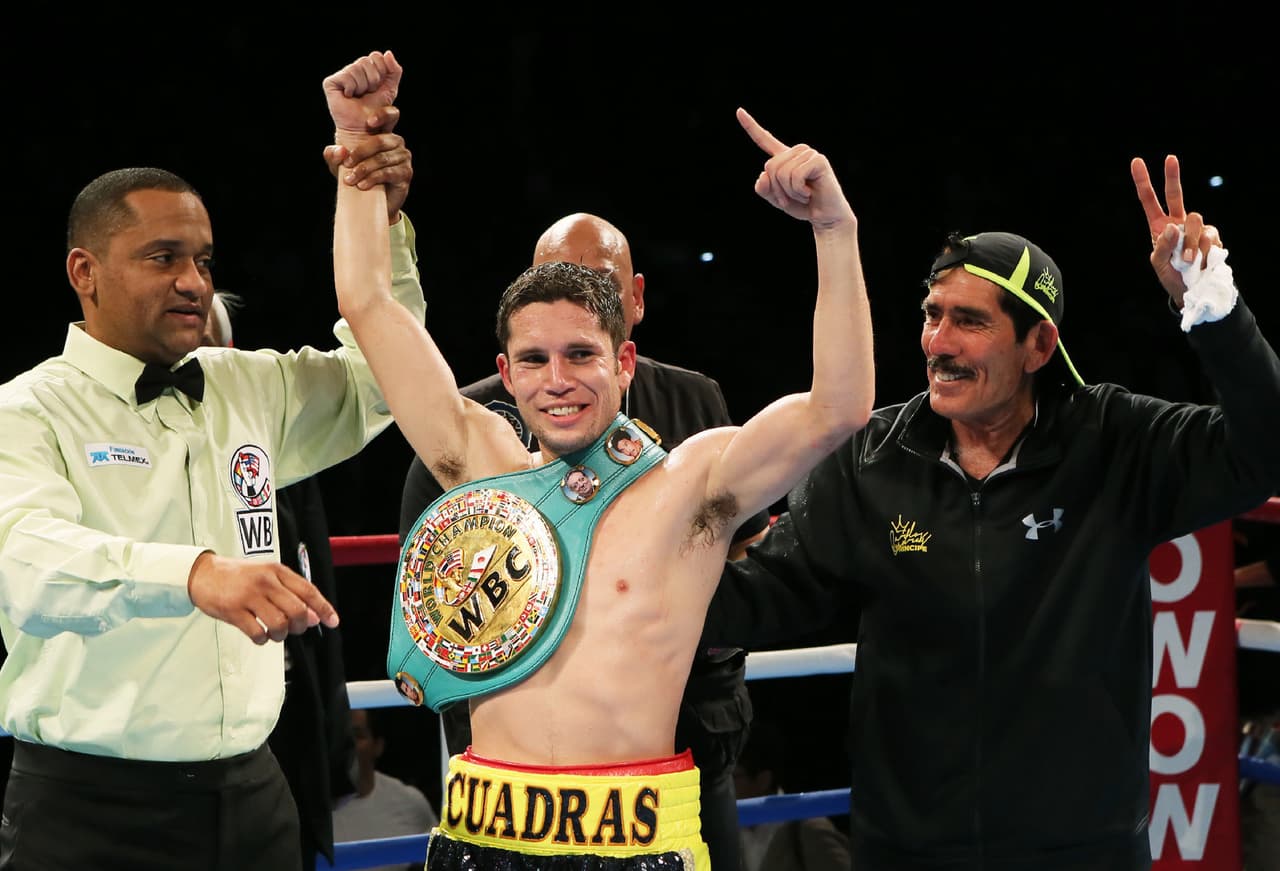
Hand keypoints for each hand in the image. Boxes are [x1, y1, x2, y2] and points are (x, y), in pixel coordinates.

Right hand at [187, 552, 338, 644]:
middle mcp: (266, 581)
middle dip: (301, 626)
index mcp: (277, 571)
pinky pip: (257, 633)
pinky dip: (262, 639)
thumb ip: (290, 593)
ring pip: (279, 624)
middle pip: (297, 610)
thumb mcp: (267, 575)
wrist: (202, 573)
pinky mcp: (233, 610)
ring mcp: (249, 596)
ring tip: (274, 633)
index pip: (309, 590)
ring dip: (281, 635)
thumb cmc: (237, 576)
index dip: (324, 608)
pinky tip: (260, 635)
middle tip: (294, 629)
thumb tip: (313, 616)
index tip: (333, 621)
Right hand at [323, 49, 401, 133]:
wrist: (363, 128)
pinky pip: (346, 76)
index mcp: (366, 70)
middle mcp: (352, 70)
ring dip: (362, 86)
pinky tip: (348, 96)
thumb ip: (394, 71)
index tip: (377, 87)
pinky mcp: (330, 82)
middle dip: (372, 80)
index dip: (381, 72)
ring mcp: (341, 75)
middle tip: (367, 93)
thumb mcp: (390, 89)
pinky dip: (351, 88)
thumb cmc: (376, 111)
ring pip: (356, 68)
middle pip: (366, 60)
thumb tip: (388, 53)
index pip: (376, 56)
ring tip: (358, 96)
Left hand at [324, 105, 412, 222]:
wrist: (371, 204)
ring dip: (363, 170)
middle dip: (360, 153)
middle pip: (380, 141)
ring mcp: (404, 158)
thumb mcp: (340, 165)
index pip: (390, 115)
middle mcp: (396, 143)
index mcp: (383, 133)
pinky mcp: (406, 173)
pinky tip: (362, 185)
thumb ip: (334, 155)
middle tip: (346, 165)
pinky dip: (373, 179)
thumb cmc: (357, 177)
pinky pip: (388, 173)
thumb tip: (340, 151)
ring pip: (382, 159)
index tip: (368, 123)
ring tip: (350, 180)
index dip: (382, 115)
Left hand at [738, 107, 853, 230]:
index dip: (751, 127)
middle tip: (792, 198)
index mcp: (784, 157)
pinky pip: (795, 176)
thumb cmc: (803, 205)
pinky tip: (809, 193)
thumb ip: (764, 188)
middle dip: (777, 189)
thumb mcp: (776, 199)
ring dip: (790, 192)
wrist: (825, 215)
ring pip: (782, 173)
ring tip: (803, 195)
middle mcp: (796, 151)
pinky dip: (799, 191)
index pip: (765, 139)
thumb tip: (763, 176)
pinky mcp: (818, 160)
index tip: (739, 111)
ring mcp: (808, 153)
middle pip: (769, 166)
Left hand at [1130, 154, 1222, 302]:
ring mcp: (1195, 227)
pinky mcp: (1211, 234)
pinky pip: (1207, 235)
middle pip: (1175, 194)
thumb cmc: (1172, 275)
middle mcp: (1177, 222)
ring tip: (1188, 260)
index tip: (1136, 162)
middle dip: (1172, 176)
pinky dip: (1203, 249)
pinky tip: (1202, 261)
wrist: (1194, 290)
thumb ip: (1162, 247)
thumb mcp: (1159, 265)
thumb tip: (1172, 227)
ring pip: (1193, 219)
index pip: (1149, 201)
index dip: (1143, 181)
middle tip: (1170, 158)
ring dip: (1190, 242)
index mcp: (1159, 226)